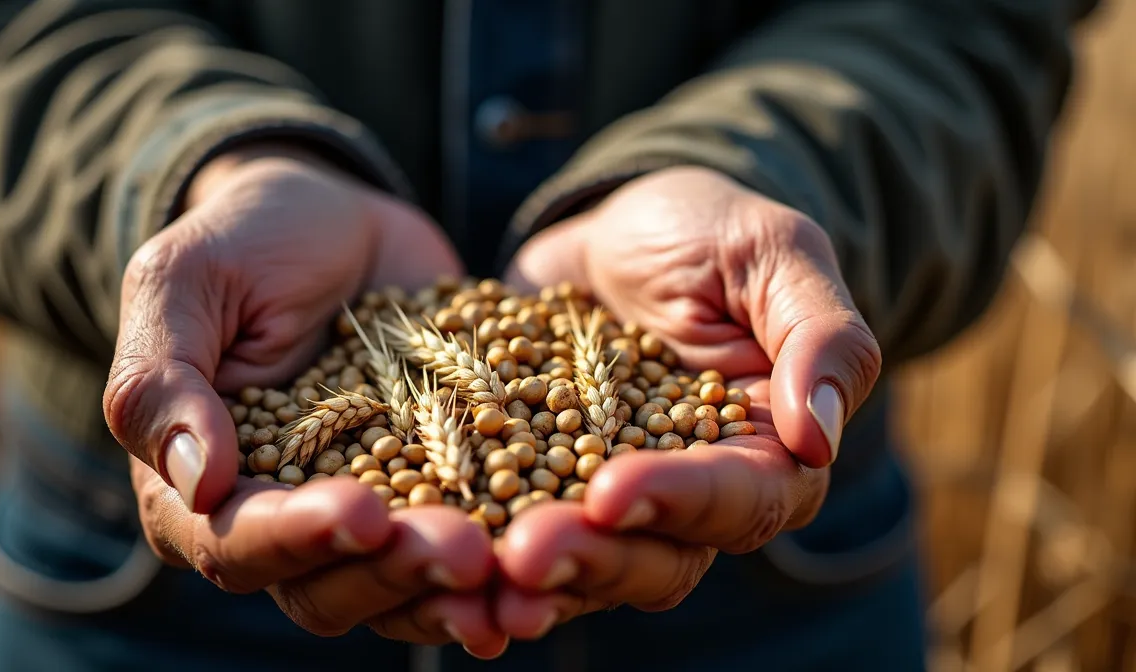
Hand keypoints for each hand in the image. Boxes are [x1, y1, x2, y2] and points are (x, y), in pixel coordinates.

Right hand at [103, 145, 505, 655]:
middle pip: (326, 588)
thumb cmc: (243, 242)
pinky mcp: (442, 491)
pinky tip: (561, 554)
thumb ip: (162, 378)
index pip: (232, 542)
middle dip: (394, 575)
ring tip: (514, 575)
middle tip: (461, 551)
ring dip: (455, 590)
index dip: (293, 540)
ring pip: (402, 587)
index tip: (358, 512)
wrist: (337, 220)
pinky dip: (509, 558)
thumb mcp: (184, 281)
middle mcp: (284, 520)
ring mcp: (369, 513)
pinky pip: (473, 542)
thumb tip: (200, 481)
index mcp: (200, 488)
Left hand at [495, 166, 880, 635]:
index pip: (742, 500)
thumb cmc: (709, 231)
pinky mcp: (538, 486)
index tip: (613, 492)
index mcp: (767, 452)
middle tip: (525, 554)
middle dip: (594, 558)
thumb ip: (819, 334)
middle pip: (657, 558)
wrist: (616, 229)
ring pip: (585, 563)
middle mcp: (692, 497)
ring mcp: (609, 498)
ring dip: (535, 572)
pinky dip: (479, 544)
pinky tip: (430, 544)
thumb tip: (818, 436)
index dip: (680, 503)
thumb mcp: (771, 252)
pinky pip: (512, 530)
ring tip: (478, 571)